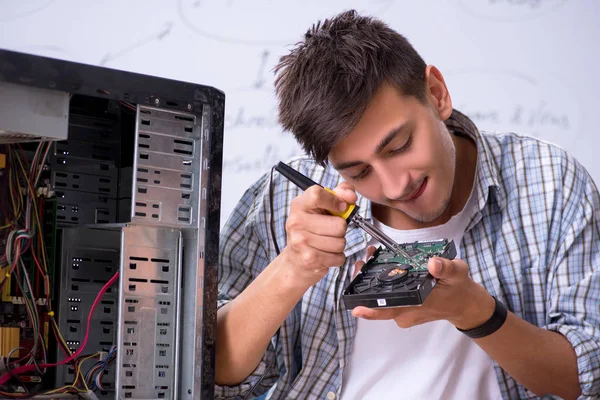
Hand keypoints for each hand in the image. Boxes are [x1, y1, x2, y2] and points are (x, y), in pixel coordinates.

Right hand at [280, 182, 357, 288]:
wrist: (295, 260)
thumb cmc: (311, 230)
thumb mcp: (321, 208)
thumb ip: (339, 194)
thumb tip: (351, 196)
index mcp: (299, 205)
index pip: (317, 194)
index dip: (335, 200)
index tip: (341, 207)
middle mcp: (296, 222)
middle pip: (339, 224)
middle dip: (340, 229)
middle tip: (329, 231)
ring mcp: (301, 241)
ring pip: (340, 242)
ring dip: (339, 244)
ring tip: (326, 243)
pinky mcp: (309, 258)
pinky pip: (338, 257)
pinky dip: (337, 257)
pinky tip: (325, 255)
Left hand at [351, 256, 494, 329]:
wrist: (464, 304)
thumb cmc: (459, 289)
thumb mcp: (458, 273)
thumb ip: (446, 268)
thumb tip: (434, 263)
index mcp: (417, 305)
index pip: (389, 311)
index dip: (371, 310)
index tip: (356, 307)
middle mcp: (407, 312)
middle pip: (379, 304)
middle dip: (365, 285)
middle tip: (361, 263)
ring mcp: (404, 313)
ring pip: (381, 301)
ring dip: (373, 282)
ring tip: (370, 259)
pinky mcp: (403, 310)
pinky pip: (387, 299)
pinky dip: (381, 285)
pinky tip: (379, 268)